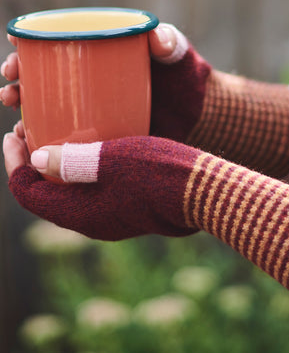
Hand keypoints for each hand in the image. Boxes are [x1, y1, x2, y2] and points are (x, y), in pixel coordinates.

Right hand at [1, 25, 211, 142]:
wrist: (199, 116)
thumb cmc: (186, 79)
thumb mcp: (179, 58)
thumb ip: (172, 44)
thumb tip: (157, 37)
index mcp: (97, 56)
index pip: (56, 45)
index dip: (29, 42)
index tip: (14, 41)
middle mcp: (87, 83)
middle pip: (41, 79)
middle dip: (16, 82)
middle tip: (10, 91)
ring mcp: (89, 113)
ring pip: (45, 112)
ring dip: (22, 118)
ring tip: (15, 129)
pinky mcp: (96, 140)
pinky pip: (62, 143)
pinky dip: (42, 148)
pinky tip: (30, 153)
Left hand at [4, 131, 199, 240]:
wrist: (205, 194)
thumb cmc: (160, 173)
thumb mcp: (112, 160)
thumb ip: (72, 162)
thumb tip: (36, 160)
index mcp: (80, 213)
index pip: (28, 193)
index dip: (14, 164)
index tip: (13, 133)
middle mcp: (91, 221)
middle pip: (45, 195)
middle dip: (32, 164)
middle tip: (30, 131)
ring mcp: (110, 217)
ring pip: (68, 194)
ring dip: (55, 167)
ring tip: (57, 135)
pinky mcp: (126, 209)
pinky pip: (90, 192)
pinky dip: (79, 171)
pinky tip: (91, 147)